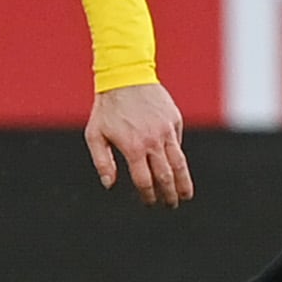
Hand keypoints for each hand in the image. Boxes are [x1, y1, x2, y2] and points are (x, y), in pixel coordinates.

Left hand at [86, 81, 192, 205]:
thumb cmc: (107, 108)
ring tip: (186, 195)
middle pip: (165, 176)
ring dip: (183, 182)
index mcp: (133, 148)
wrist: (125, 76)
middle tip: (171, 205)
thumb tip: (109, 184)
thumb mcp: (95, 135)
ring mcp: (166, 130)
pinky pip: (178, 143)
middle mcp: (153, 141)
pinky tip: (177, 166)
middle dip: (169, 194)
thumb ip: (102, 161)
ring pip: (179, 163)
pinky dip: (178, 157)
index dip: (148, 196)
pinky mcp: (174, 120)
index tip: (150, 203)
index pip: (144, 181)